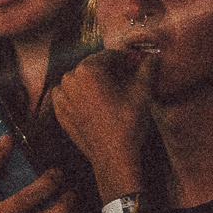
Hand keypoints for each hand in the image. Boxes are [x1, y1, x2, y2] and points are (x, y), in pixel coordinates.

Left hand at [46, 47, 155, 195]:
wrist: (113, 157)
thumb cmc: (128, 123)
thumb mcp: (142, 92)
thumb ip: (146, 69)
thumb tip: (152, 56)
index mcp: (89, 69)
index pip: (109, 55)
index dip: (124, 58)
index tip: (134, 64)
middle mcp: (70, 79)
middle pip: (93, 66)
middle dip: (109, 69)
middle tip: (125, 77)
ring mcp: (62, 96)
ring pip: (80, 79)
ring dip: (93, 81)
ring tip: (111, 92)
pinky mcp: (60, 112)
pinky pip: (69, 95)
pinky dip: (79, 94)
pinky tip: (94, 102)